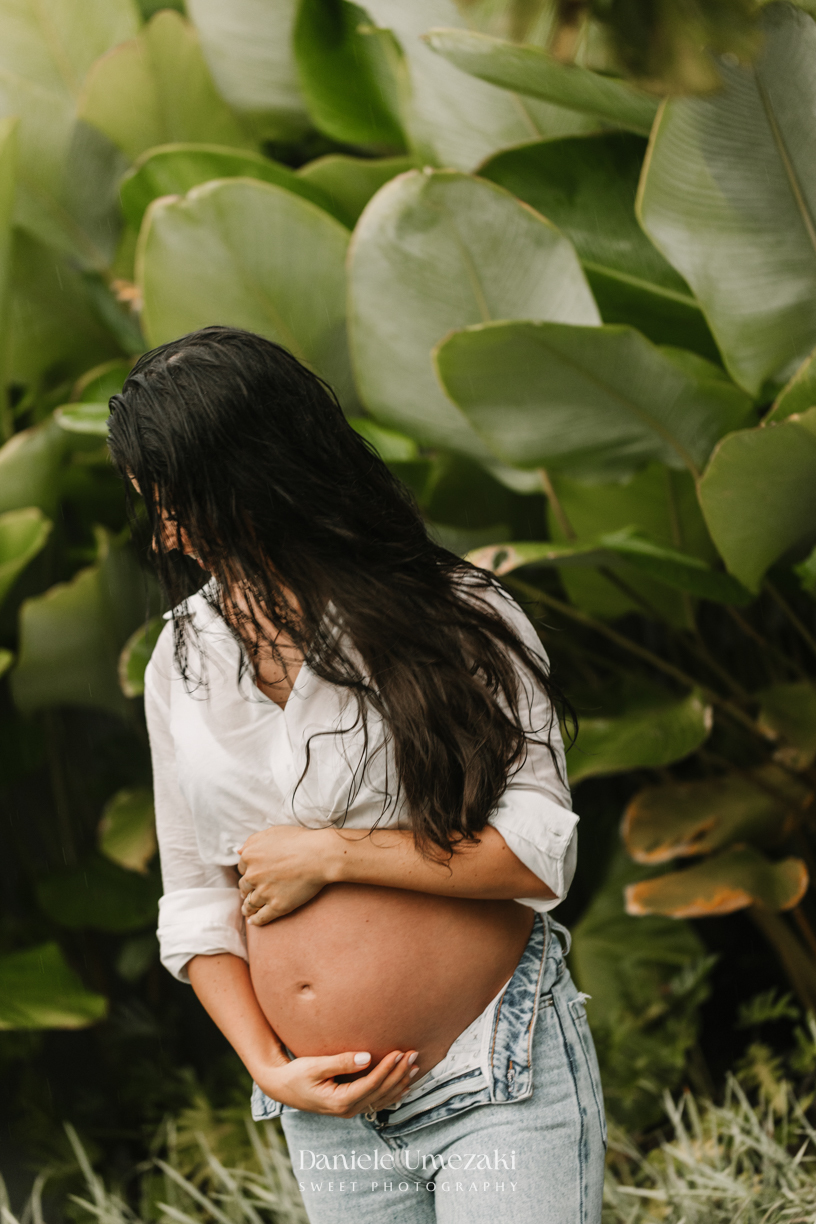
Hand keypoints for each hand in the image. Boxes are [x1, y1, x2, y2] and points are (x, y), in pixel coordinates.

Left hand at [238, 826, 331, 924]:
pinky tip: (253, 921)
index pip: (242, 868)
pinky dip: (256, 920)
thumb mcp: (272, 833)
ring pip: (250, 903)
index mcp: (250, 856)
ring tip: (247, 911)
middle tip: (249, 893)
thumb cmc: (299, 841)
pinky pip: (262, 917)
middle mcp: (253, 875)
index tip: (252, 876)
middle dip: (246, 889)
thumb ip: (252, 841)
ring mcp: (264, 892)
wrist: (320, 856)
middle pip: (244, 886)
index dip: (248, 871)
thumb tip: (238, 852)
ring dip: (247, 907)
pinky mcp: (277, 906)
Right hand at [255, 1048, 419, 1116]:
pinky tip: (404, 1084)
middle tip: (413, 1054)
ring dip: (399, 1082)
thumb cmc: (296, 1074)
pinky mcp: (349, 1105)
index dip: (386, 1069)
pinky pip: (376, 1100)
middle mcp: (347, 1109)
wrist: (282, 1087)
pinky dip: (392, 1092)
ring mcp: (349, 1109)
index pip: (371, 1085)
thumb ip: (341, 1062)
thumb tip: (366, 1057)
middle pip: (380, 1092)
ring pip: (381, 1098)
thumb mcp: (315, 1066)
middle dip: (398, 1073)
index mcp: (339, 1101)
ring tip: (415, 1066)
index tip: (399, 1052)